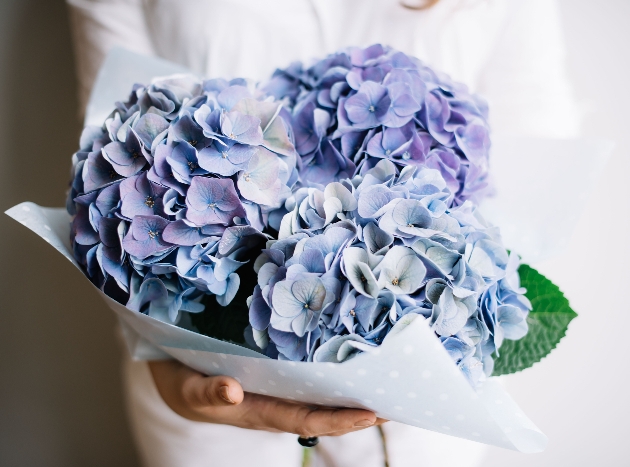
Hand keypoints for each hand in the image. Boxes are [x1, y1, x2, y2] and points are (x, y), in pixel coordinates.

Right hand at [149, 359, 386, 436]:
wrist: (180, 378)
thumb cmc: (187, 384)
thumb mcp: (191, 389)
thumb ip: (209, 391)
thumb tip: (231, 389)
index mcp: (260, 411)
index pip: (307, 420)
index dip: (339, 420)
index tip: (371, 414)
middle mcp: (277, 403)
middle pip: (325, 412)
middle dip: (360, 411)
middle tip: (397, 401)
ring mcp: (279, 390)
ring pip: (322, 397)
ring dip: (354, 394)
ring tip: (387, 385)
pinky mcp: (278, 375)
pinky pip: (312, 379)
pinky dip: (335, 375)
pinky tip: (353, 363)